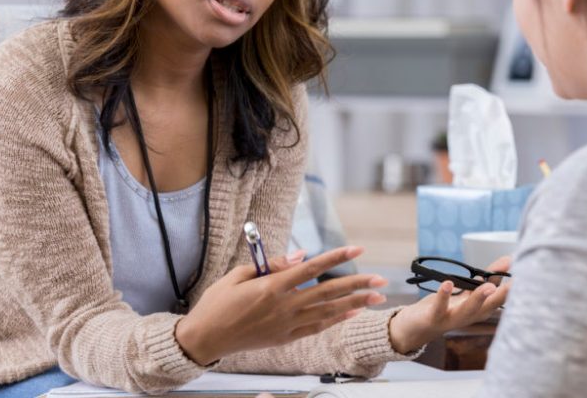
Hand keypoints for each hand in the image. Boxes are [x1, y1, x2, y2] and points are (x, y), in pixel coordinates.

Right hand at [174, 246, 387, 364]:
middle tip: (380, 279)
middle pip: (328, 292)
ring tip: (375, 297)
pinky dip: (336, 319)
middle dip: (357, 284)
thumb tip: (301, 256)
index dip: (336, 257)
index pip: (311, 269)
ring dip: (354, 303)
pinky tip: (351, 313)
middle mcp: (284, 307)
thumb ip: (273, 265)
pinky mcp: (285, 338)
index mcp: (272, 287)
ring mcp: (286, 325)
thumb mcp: (239, 275)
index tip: (356, 249)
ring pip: (328, 312)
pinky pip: (317, 327)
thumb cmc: (218, 302)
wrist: (206, 338)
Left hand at [387, 256, 510, 353]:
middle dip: (503, 296)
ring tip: (487, 286)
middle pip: (489, 307)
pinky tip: (448, 283)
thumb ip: (488, 278)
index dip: (513, 288)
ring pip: (468, 310)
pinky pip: (440, 307)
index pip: (500, 298)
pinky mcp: (435, 317)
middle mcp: (470, 316)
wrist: (416, 328)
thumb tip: (508, 260)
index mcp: (480, 309)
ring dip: (479, 298)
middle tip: (516, 283)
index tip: (525, 274)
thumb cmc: (445, 308)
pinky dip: (444, 296)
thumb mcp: (469, 292)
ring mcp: (453, 318)